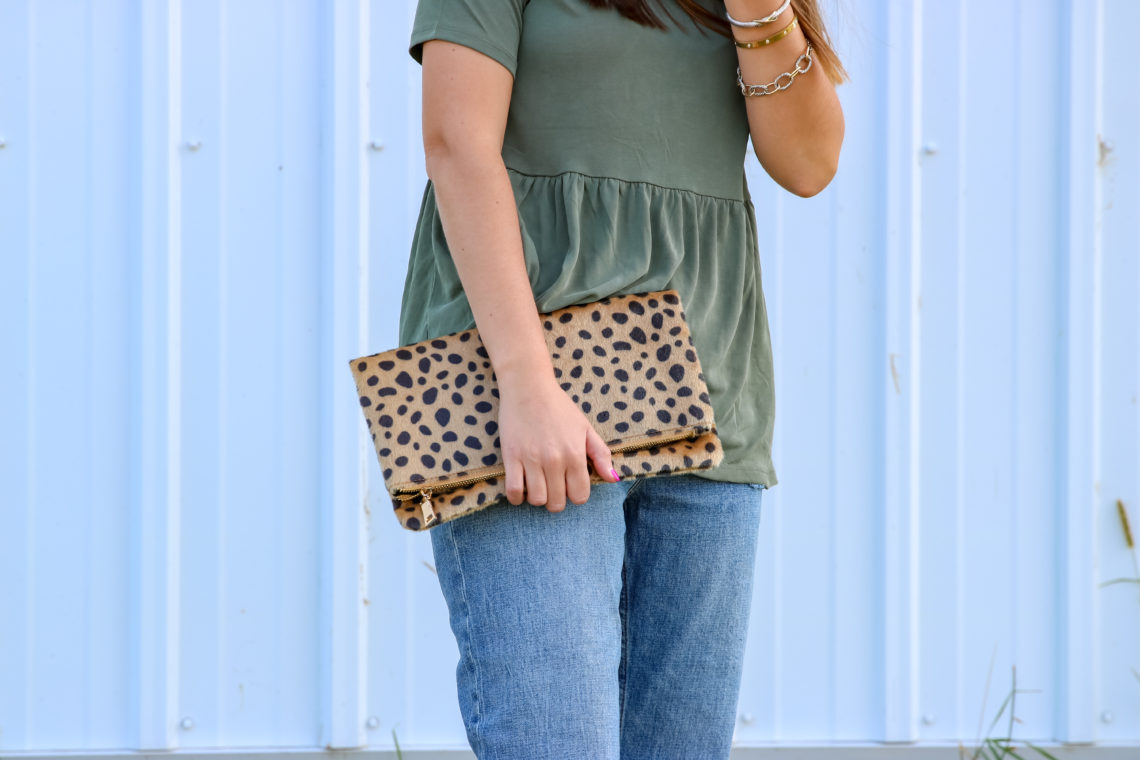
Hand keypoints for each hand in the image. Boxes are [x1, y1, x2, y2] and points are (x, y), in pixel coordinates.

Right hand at [496, 375, 620, 512]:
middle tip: (552, 486)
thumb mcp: (585, 428)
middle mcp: (555, 460)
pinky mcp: (511, 456)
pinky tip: (521, 487)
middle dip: (556, 500)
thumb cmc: (559, 407)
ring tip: (537, 484)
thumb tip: (613, 479)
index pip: (580, 496)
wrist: (529, 387)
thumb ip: (600, 454)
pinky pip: (513, 491)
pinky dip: (516, 497)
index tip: (569, 485)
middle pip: (556, 503)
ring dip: (537, 497)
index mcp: (575, 454)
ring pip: (536, 500)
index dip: (575, 495)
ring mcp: (532, 459)